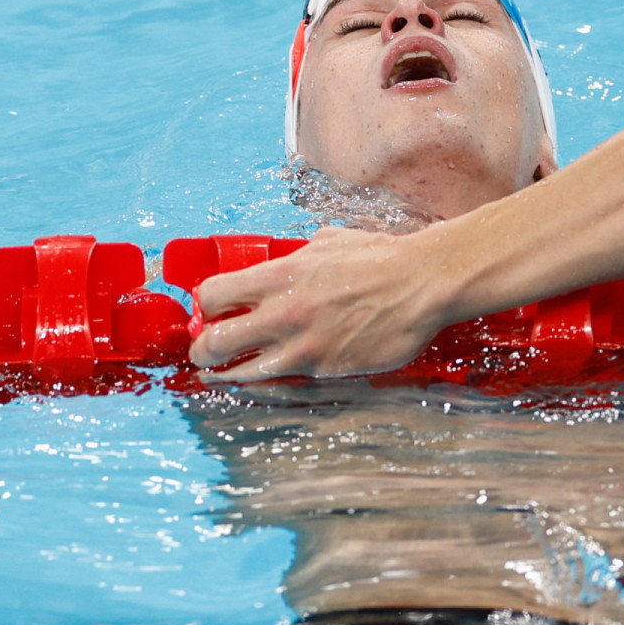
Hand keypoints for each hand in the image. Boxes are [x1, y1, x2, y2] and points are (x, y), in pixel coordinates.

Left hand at [189, 227, 452, 380]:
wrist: (421, 285)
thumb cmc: (380, 258)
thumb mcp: (328, 242)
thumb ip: (299, 255)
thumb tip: (292, 258)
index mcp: (279, 275)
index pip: (212, 295)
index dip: (205, 307)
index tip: (210, 312)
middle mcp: (282, 313)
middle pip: (214, 342)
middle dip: (202, 350)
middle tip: (204, 353)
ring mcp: (302, 346)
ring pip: (241, 372)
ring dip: (227, 375)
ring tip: (223, 375)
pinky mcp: (324, 369)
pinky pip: (283, 382)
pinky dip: (270, 382)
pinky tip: (268, 379)